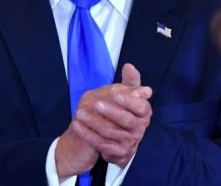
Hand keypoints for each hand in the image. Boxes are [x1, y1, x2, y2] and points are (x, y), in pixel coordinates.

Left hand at [56, 63, 152, 177]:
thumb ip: (130, 81)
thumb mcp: (127, 95)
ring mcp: (130, 142)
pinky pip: (101, 144)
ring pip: (111, 132)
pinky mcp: (119, 154)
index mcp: (144, 113)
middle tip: (95, 104)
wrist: (116, 139)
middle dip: (110, 112)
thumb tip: (129, 66)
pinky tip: (77, 125)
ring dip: (94, 123)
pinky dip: (87, 135)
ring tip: (79, 113)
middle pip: (126, 120)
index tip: (116, 95)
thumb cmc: (122, 111)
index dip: (129, 101)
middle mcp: (140, 128)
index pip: (141, 107)